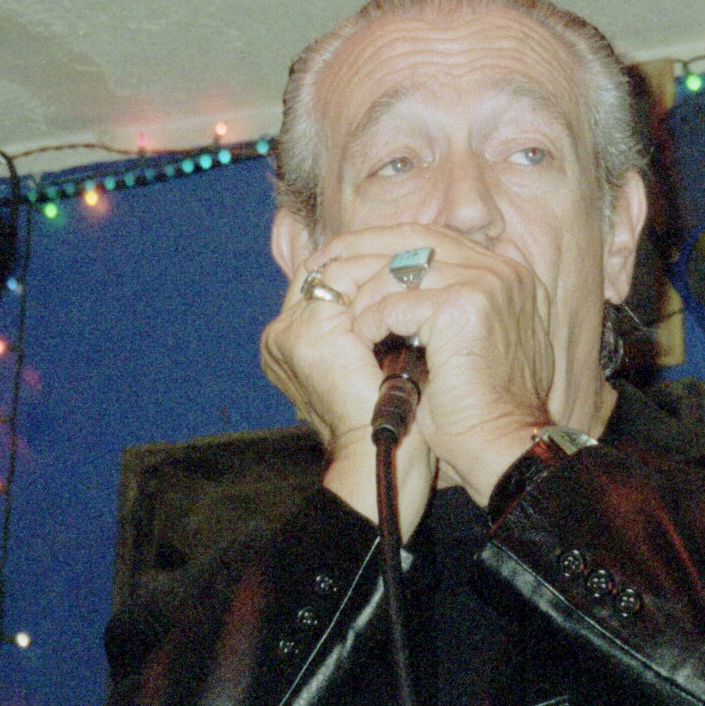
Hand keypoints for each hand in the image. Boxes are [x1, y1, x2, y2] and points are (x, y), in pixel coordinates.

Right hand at [260, 256, 435, 535]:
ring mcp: (290, 332)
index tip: (410, 252)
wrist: (383, 460)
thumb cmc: (391, 419)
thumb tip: (411, 285)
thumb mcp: (380, 359)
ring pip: (336, 267)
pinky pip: (347, 282)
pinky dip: (383, 277)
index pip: (322, 278)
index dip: (364, 260)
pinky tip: (418, 276)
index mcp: (290, 342)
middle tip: (421, 245)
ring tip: (424, 258)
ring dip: (381, 259)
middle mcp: (280, 335)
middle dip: (372, 252)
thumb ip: (377, 323)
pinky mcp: (309, 335)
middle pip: (324, 265)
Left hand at [296, 224, 551, 505]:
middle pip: (416, 238)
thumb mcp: (470, 339)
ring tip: (345, 321)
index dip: (386, 244)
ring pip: (399, 269)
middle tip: (323, 267)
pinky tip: (361, 342)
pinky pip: (395, 303)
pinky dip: (371, 323)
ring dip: (365, 297)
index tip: (346, 257)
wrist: (498, 444)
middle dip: (362, 250)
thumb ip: (451, 300)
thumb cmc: (476, 404)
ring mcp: (486, 283)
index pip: (435, 237)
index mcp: (506, 272)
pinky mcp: (463, 306)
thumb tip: (401, 279)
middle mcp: (502, 269)